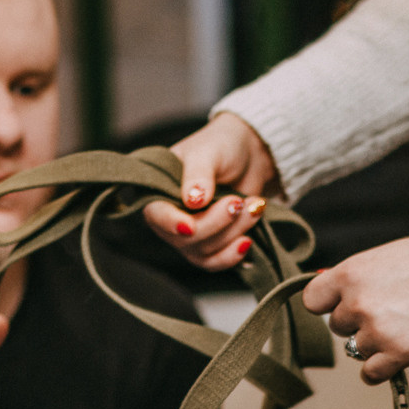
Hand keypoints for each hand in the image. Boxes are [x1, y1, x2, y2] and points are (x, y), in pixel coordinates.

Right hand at [142, 112, 282, 270]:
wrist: (250, 155)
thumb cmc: (222, 146)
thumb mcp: (208, 152)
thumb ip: (198, 175)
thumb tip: (192, 201)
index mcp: (159, 191)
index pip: (156, 215)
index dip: (172, 223)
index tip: (190, 226)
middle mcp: (170, 217)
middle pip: (184, 240)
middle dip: (215, 224)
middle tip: (237, 202)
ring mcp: (191, 235)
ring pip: (204, 252)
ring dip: (232, 233)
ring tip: (252, 207)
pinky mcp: (212, 245)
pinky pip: (216, 261)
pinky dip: (233, 254)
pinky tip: (247, 240)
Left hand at [305, 224, 408, 382]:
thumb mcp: (380, 259)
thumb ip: (353, 280)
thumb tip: (329, 299)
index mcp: (349, 274)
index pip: (312, 301)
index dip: (329, 305)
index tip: (344, 304)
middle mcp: (357, 303)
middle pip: (338, 328)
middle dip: (358, 323)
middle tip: (389, 311)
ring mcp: (377, 331)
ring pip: (357, 350)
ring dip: (375, 344)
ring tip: (402, 326)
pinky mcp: (398, 354)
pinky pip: (370, 374)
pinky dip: (380, 369)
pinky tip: (396, 355)